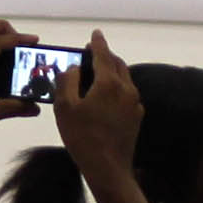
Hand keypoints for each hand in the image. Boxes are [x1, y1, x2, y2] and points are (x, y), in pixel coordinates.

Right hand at [52, 35, 145, 185]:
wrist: (108, 168)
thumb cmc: (82, 137)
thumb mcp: (65, 107)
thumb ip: (67, 81)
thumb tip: (74, 68)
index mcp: (109, 82)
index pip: (103, 54)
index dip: (97, 42)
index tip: (95, 33)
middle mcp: (126, 88)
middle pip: (117, 64)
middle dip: (105, 56)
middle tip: (92, 55)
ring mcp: (134, 103)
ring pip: (124, 79)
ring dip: (112, 72)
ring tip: (97, 74)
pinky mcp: (137, 117)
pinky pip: (127, 94)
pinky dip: (117, 88)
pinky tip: (106, 98)